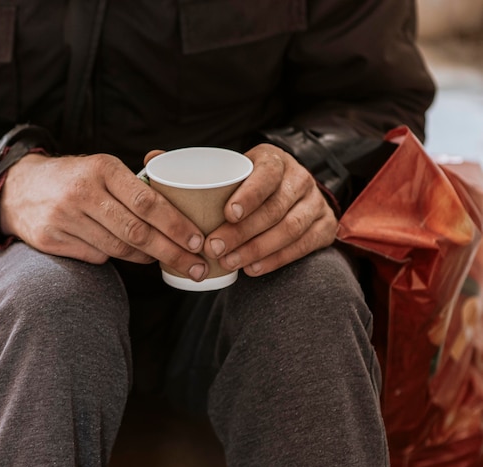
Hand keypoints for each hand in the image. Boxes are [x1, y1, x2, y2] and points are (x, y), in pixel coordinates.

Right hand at [0, 153, 208, 280]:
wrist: (19, 188)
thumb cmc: (76, 179)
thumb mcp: (103, 168)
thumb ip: (138, 183)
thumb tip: (184, 203)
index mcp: (103, 168)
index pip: (148, 202)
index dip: (176, 225)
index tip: (197, 241)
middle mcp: (82, 192)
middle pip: (137, 232)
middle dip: (172, 252)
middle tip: (196, 266)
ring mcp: (64, 218)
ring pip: (119, 248)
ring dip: (147, 257)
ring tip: (167, 259)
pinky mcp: (51, 239)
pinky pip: (96, 256)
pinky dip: (115, 257)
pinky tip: (126, 253)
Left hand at [203, 143, 337, 275]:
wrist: (289, 197)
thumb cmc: (249, 190)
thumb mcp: (236, 178)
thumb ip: (216, 186)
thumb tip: (176, 201)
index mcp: (275, 160)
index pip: (266, 174)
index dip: (248, 195)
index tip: (228, 214)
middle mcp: (300, 178)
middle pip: (274, 208)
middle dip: (242, 232)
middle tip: (215, 248)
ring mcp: (316, 202)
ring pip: (290, 228)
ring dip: (256, 249)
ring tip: (230, 262)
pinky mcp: (325, 226)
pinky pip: (303, 246)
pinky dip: (276, 260)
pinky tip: (253, 268)